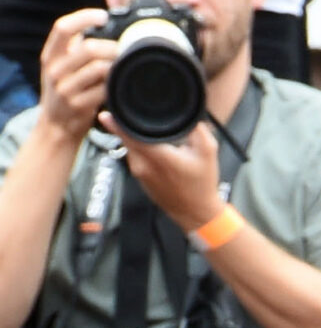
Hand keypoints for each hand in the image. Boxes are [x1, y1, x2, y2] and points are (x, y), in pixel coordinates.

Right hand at [37, 8, 114, 147]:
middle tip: (123, 48)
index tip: (103, 16)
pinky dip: (115, 84)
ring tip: (125, 64)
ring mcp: (66, 89)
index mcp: (49, 55)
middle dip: (111, 47)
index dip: (84, 17)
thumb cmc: (63, 91)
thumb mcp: (58, 66)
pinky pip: (104, 90)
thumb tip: (94, 23)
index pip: (63, 27)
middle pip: (88, 48)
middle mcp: (55, 70)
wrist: (56, 127)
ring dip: (116, 65)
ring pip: (99, 69)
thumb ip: (72, 47)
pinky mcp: (80, 105)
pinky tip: (120, 83)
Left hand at [119, 115, 224, 234]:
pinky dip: (139, 148)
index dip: (116, 124)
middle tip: (134, 113)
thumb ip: (197, 129)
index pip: (130, 136)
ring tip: (150, 133)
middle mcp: (144, 165)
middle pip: (127, 138)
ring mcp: (139, 173)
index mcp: (159, 157)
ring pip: (129, 146)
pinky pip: (133, 156)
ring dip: (135, 136)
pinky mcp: (139, 178)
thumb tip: (187, 114)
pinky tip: (153, 148)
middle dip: (127, 125)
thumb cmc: (202, 185)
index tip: (104, 115)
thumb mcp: (208, 153)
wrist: (197, 214)